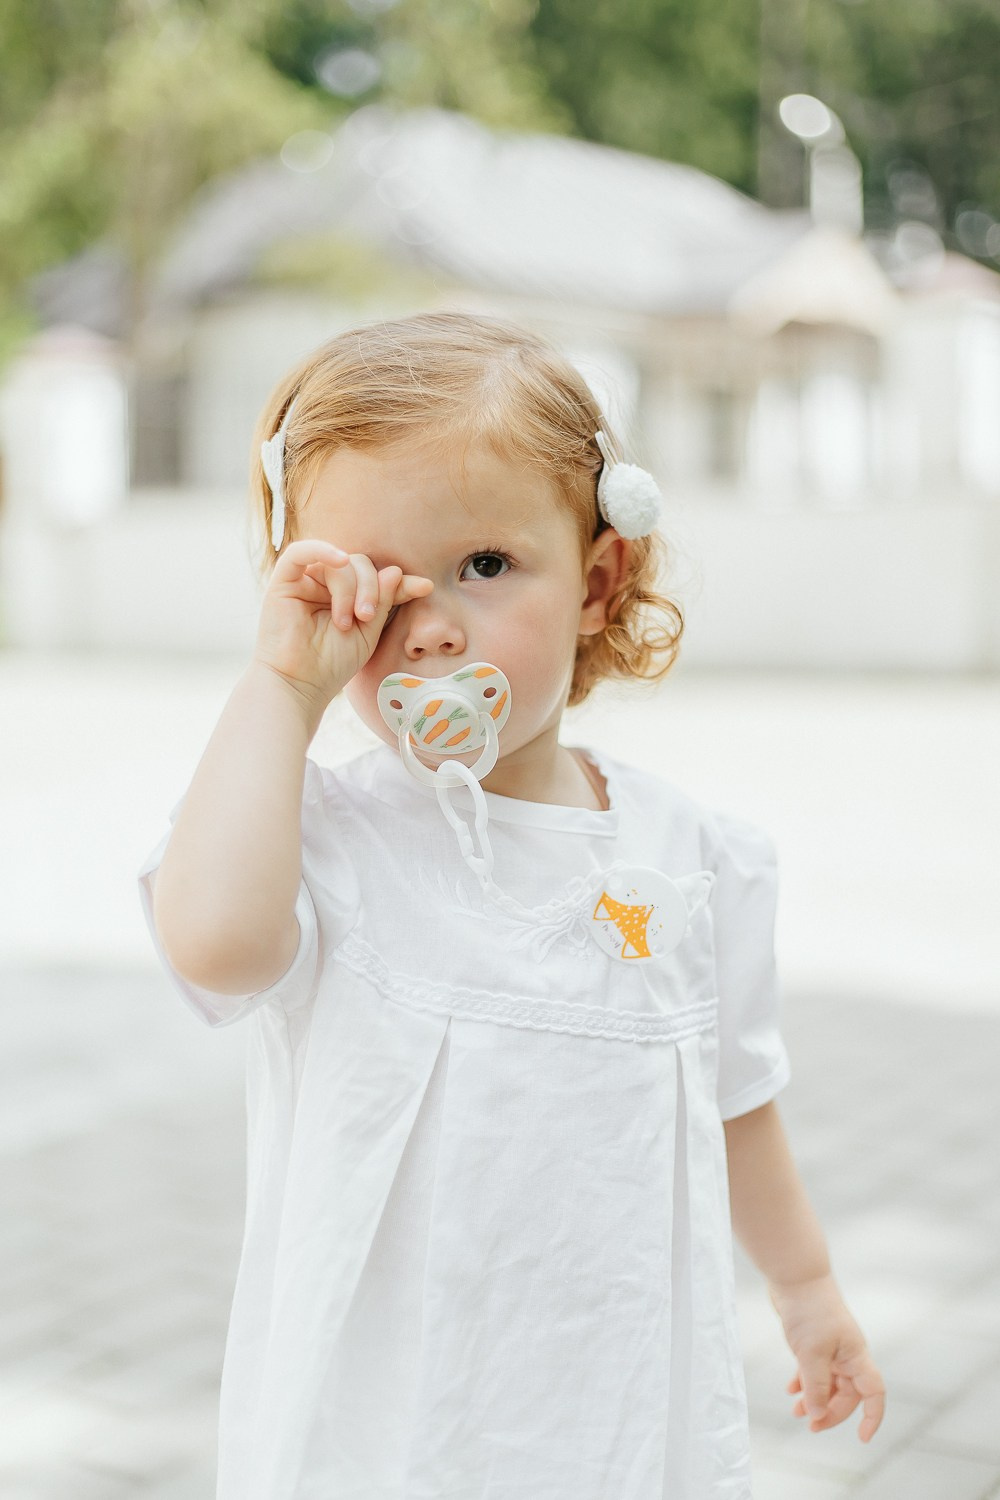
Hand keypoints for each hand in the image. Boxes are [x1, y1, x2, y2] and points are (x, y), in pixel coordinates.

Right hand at [253, 539, 432, 716]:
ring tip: (346, 621)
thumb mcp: (368, 633)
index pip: (379, 578)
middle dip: (371, 587)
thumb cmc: (332, 664)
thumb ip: (383, 603)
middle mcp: (327, 586)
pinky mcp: (283, 582)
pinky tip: (340, 561)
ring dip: (350, 589)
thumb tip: (394, 570)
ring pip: (339, 564)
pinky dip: (323, 550)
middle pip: (360, 565)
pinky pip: (300, 552)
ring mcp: (305, 582)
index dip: (401, 581)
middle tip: (367, 617)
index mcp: (349, 597)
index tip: (425, 587)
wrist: (299, 685)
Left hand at [770, 1274, 884, 1442]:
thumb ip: (816, 1386)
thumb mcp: (811, 1353)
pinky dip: (803, 1383)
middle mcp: (847, 1354)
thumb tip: (817, 1415)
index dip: (873, 1417)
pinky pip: (813, 1370)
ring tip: (796, 1413)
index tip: (862, 1438)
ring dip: (815, 1400)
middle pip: (847, 1394)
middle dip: (831, 1412)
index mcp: (856, 1356)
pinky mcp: (813, 1341)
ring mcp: (831, 1348)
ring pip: (828, 1383)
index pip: (874, 1393)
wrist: (794, 1275)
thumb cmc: (809, 1310)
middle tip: (810, 1425)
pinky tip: (790, 1390)